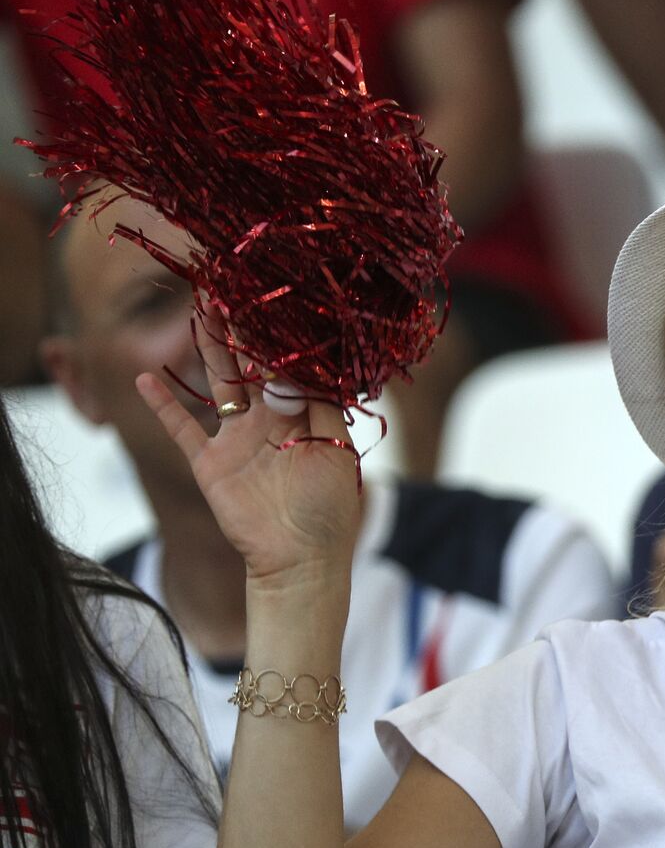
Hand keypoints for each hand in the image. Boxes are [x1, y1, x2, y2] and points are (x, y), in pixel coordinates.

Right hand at [136, 305, 361, 588]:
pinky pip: (182, 428)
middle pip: (252, 364)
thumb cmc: (329, 507)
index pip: (291, 364)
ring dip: (209, 348)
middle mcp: (269, 419)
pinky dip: (164, 404)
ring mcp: (237, 439)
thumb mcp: (334, 449)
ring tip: (201, 309)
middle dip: (242, 328)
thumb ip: (316, 407)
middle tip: (231, 287)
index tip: (275, 298)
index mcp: (304, 413)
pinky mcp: (211, 463)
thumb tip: (292, 368)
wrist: (301, 560)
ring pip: (219, 383)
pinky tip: (146, 378)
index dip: (282, 334)